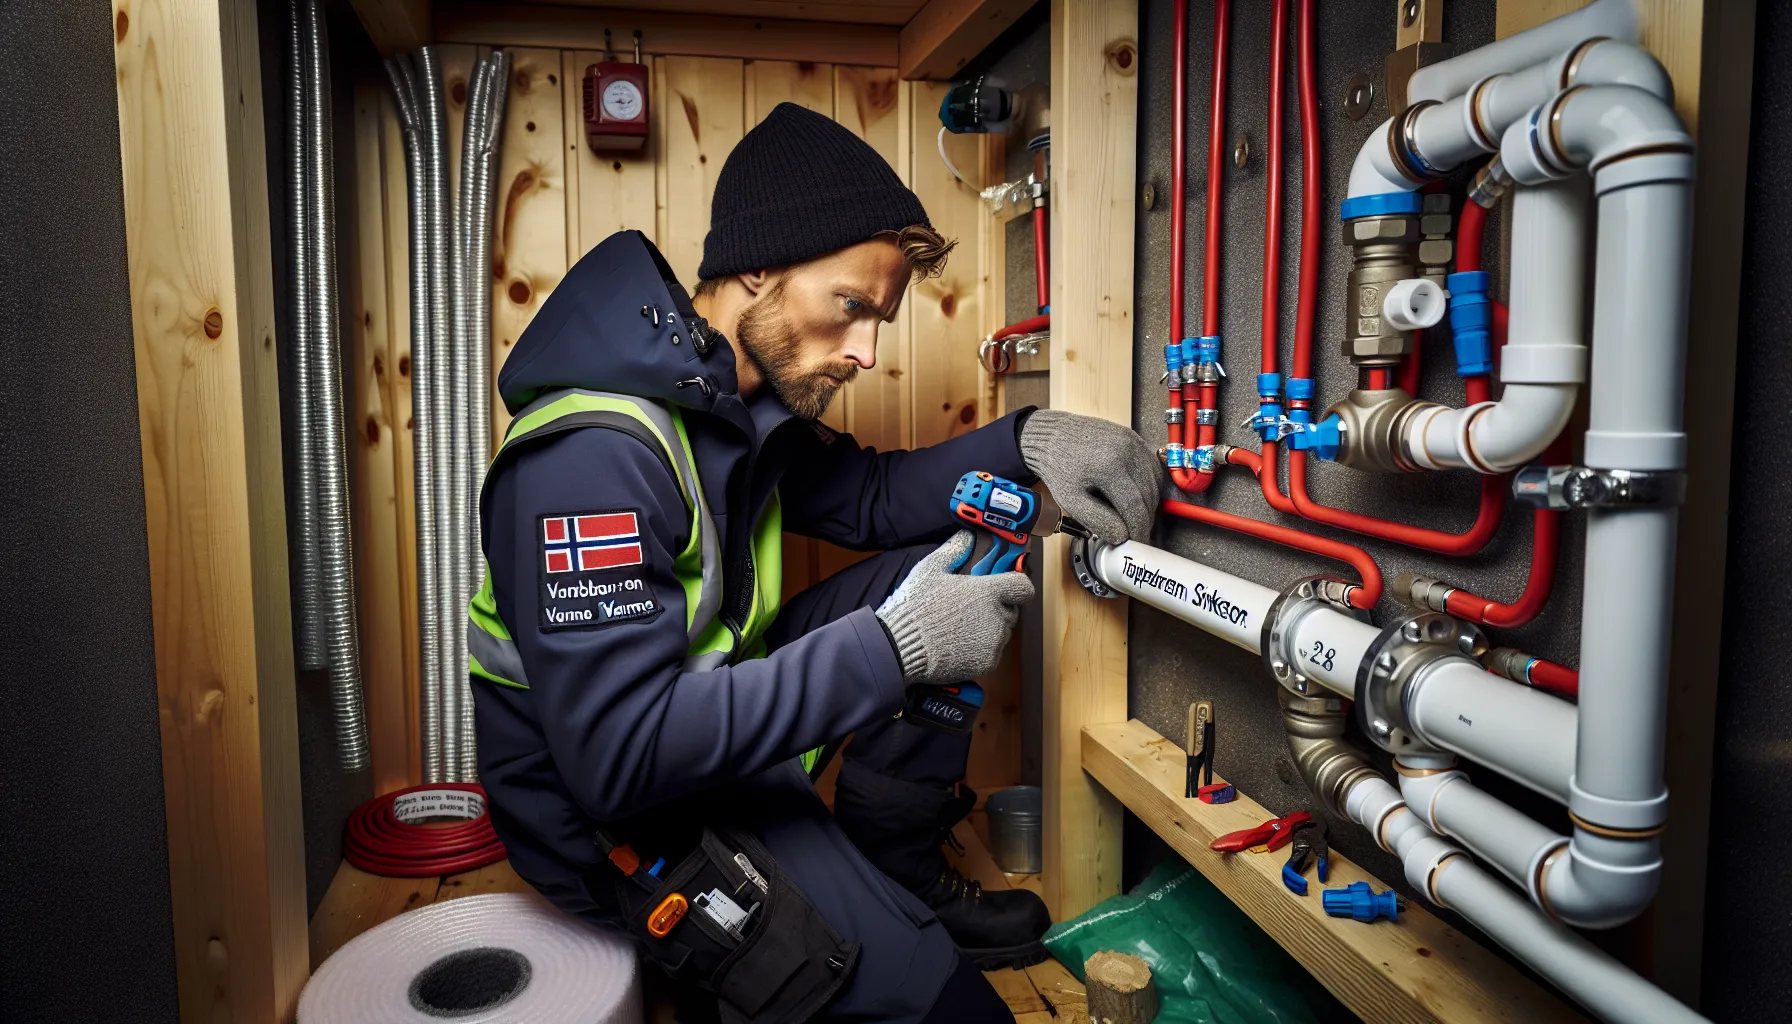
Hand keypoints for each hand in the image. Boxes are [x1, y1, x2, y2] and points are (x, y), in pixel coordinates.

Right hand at [875, 532, 1035, 684]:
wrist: (901, 647)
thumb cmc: (915, 606)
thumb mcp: (930, 569)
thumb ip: (954, 550)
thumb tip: (966, 536)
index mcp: (988, 592)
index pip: (1024, 587)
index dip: (1016, 586)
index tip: (1004, 587)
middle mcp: (997, 617)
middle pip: (1012, 612)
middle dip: (997, 609)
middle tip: (971, 609)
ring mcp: (993, 643)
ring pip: (1001, 634)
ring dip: (988, 630)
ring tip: (960, 629)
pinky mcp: (987, 664)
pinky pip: (991, 654)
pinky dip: (980, 650)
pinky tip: (958, 645)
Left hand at [1019, 409, 1161, 542]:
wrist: (1051, 436)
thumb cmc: (1058, 467)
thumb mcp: (1071, 500)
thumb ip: (1097, 520)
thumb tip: (1121, 536)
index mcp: (1110, 467)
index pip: (1135, 508)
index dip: (1139, 529)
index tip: (1137, 542)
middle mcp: (1127, 451)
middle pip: (1148, 496)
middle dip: (1145, 519)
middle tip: (1137, 532)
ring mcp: (1133, 441)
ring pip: (1154, 482)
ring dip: (1150, 503)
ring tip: (1136, 516)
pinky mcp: (1134, 437)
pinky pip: (1152, 467)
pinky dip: (1150, 485)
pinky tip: (1138, 495)